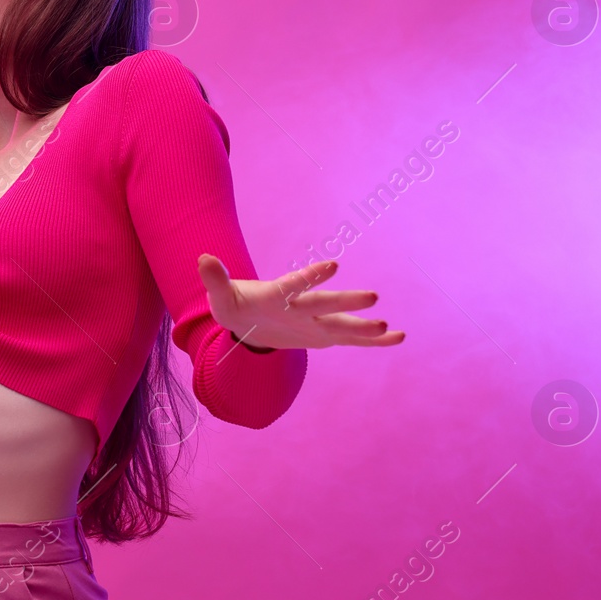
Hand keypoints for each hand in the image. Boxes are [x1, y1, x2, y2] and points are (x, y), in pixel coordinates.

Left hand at [196, 256, 404, 349]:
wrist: (249, 318)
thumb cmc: (235, 304)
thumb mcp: (221, 298)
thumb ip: (216, 280)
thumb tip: (203, 258)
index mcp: (280, 293)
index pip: (296, 284)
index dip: (310, 276)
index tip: (331, 265)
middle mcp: (303, 305)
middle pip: (326, 303)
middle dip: (347, 300)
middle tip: (372, 296)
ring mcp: (316, 321)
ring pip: (343, 323)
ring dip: (365, 326)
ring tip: (390, 328)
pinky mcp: (324, 336)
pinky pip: (351, 340)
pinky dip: (374, 340)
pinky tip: (398, 337)